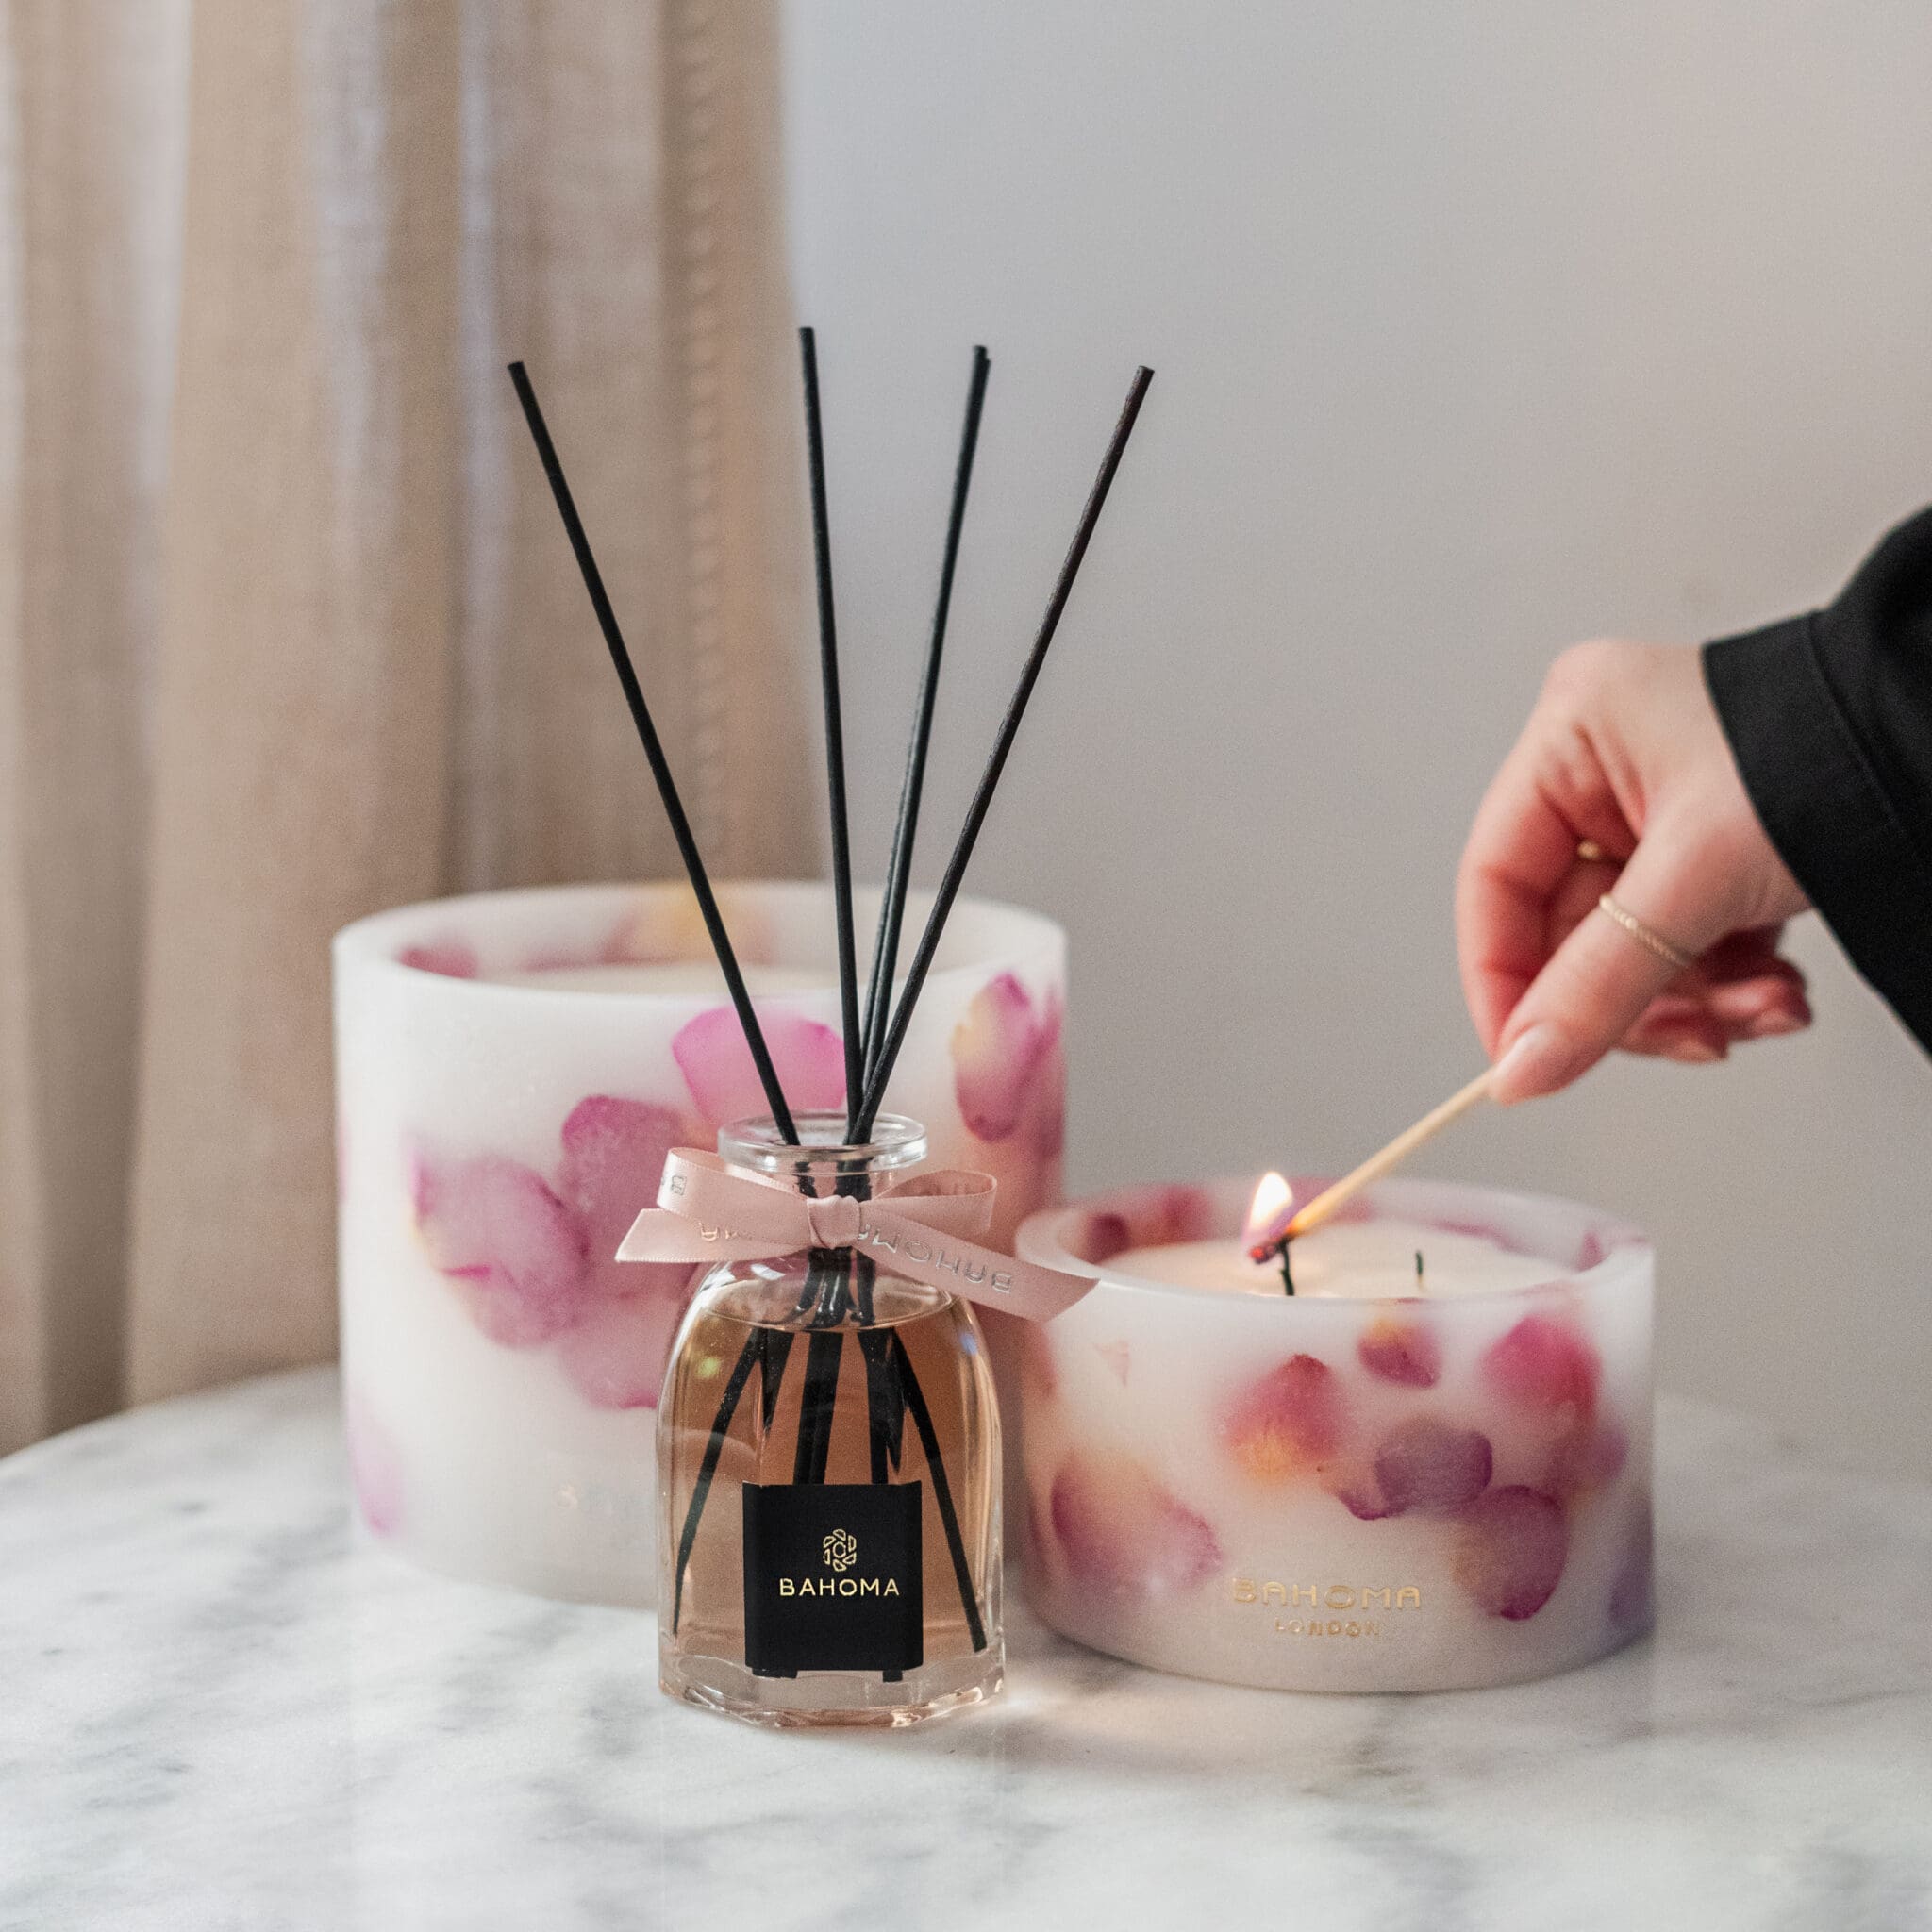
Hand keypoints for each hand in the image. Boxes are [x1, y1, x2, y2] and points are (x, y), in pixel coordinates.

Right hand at [1457, 641, 1811, 1102]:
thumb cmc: (1840, 753)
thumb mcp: (1698, 880)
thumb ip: (1598, 986)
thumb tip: (1523, 1067)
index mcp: (1572, 737)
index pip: (1494, 881)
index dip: (1504, 982)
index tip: (1526, 1059)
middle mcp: (1606, 767)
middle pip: (1569, 931)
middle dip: (1640, 999)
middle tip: (1693, 1038)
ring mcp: (1661, 809)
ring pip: (1631, 950)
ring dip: (1697, 1002)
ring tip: (1765, 1009)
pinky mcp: (1715, 849)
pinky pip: (1686, 943)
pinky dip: (1730, 983)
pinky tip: (1778, 988)